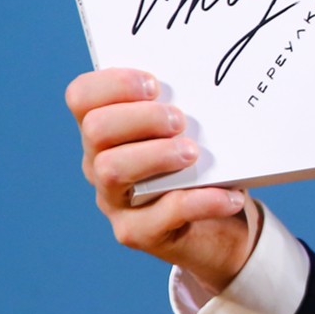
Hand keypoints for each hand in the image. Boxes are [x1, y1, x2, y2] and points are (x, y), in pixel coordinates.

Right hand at [67, 67, 258, 291]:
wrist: (215, 230)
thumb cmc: (201, 168)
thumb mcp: (191, 134)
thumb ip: (189, 108)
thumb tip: (219, 80)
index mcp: (107, 132)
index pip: (82, 97)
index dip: (112, 83)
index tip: (154, 84)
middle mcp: (100, 164)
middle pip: (96, 129)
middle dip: (142, 118)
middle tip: (179, 121)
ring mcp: (115, 201)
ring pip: (112, 170)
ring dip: (157, 155)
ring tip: (194, 154)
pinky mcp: (138, 233)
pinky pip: (163, 214)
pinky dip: (203, 202)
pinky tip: (232, 197)